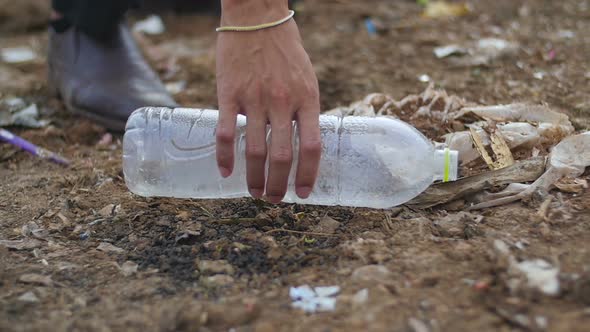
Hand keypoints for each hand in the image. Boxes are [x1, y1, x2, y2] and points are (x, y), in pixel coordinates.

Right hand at [216, 0, 320, 203]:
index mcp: (306, 98)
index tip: (304, 193)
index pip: (311, 147)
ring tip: (255, 193)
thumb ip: (305, 109)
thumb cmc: (285, 49)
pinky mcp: (229, 94)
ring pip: (256, 150)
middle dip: (279, 185)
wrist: (257, 18)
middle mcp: (282, 102)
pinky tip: (225, 172)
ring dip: (255, 178)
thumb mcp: (307, 78)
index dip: (309, 175)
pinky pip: (227, 133)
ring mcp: (255, 99)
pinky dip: (225, 157)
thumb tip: (302, 141)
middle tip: (274, 199)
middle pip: (282, 156)